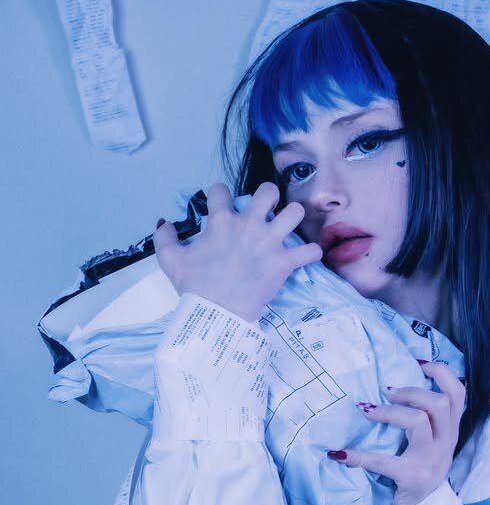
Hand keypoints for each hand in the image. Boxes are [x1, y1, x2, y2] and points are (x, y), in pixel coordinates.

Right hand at [153, 182, 322, 320]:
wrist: (216, 314)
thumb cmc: (194, 287)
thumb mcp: (170, 260)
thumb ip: (164, 237)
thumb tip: (163, 221)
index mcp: (221, 221)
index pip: (221, 190)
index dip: (220, 194)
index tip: (222, 205)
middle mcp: (249, 225)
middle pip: (268, 191)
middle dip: (269, 197)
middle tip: (265, 211)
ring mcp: (270, 242)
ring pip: (295, 211)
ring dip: (294, 218)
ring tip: (289, 228)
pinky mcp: (285, 262)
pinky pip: (310, 250)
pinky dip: (311, 253)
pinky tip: (305, 256)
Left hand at [327, 361, 465, 504]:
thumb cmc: (419, 474)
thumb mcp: (432, 445)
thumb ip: (426, 421)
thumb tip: (392, 387)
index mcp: (450, 432)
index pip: (458, 394)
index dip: (441, 373)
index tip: (417, 363)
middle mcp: (445, 443)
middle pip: (440, 402)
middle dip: (411, 391)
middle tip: (387, 392)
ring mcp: (431, 461)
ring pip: (420, 421)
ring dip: (390, 412)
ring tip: (367, 410)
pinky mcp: (412, 478)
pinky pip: (384, 461)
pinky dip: (359, 456)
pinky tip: (339, 454)